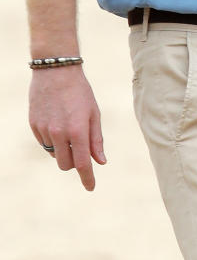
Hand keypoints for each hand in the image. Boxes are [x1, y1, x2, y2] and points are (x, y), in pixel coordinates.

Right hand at [29, 66, 105, 190]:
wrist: (56, 71)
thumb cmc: (80, 92)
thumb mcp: (94, 114)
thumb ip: (96, 140)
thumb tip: (100, 161)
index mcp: (77, 131)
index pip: (82, 164)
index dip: (87, 178)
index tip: (91, 188)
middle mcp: (59, 133)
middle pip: (66, 165)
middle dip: (74, 163)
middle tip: (81, 150)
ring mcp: (44, 130)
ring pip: (54, 154)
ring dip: (63, 150)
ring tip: (69, 130)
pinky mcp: (34, 125)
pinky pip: (44, 143)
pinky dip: (52, 141)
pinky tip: (57, 123)